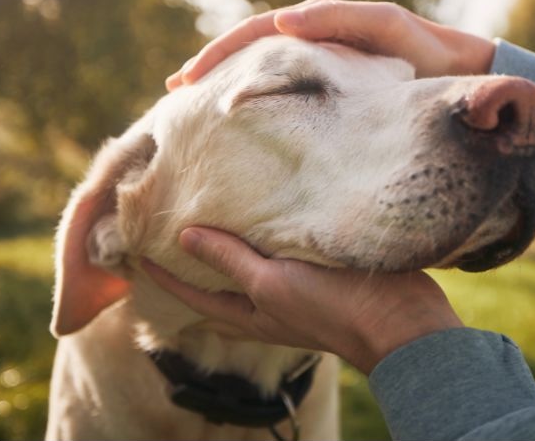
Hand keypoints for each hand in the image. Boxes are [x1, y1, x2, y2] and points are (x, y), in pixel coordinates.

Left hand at [142, 227, 463, 373]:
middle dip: (192, 267)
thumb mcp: (271, 283)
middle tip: (169, 237)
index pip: (193, 295)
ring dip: (228, 250)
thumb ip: (230, 260)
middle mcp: (266, 305)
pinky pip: (280, 255)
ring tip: (210, 221)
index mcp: (250, 313)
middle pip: (218, 287)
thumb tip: (185, 237)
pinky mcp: (317, 273)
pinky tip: (265, 215)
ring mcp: (293, 291)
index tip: (137, 250)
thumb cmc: (330, 307)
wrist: (397, 319)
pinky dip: (264, 239)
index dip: (163, 275)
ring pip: (249, 270)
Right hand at [166, 0, 496, 89]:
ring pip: (263, 72)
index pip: (256, 34)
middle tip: (176, 93)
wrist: (459, 75)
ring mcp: (320, 66)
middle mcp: (313, 41)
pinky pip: (285, 92)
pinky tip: (242, 121)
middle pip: (249, 51)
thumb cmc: (425, 51)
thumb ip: (340, 21)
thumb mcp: (386, 29)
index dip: (219, 54)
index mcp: (318, 23)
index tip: (188, 80)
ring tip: (196, 108)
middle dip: (211, 69)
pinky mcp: (332, 91)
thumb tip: (284, 23)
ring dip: (229, 85)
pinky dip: (258, 101)